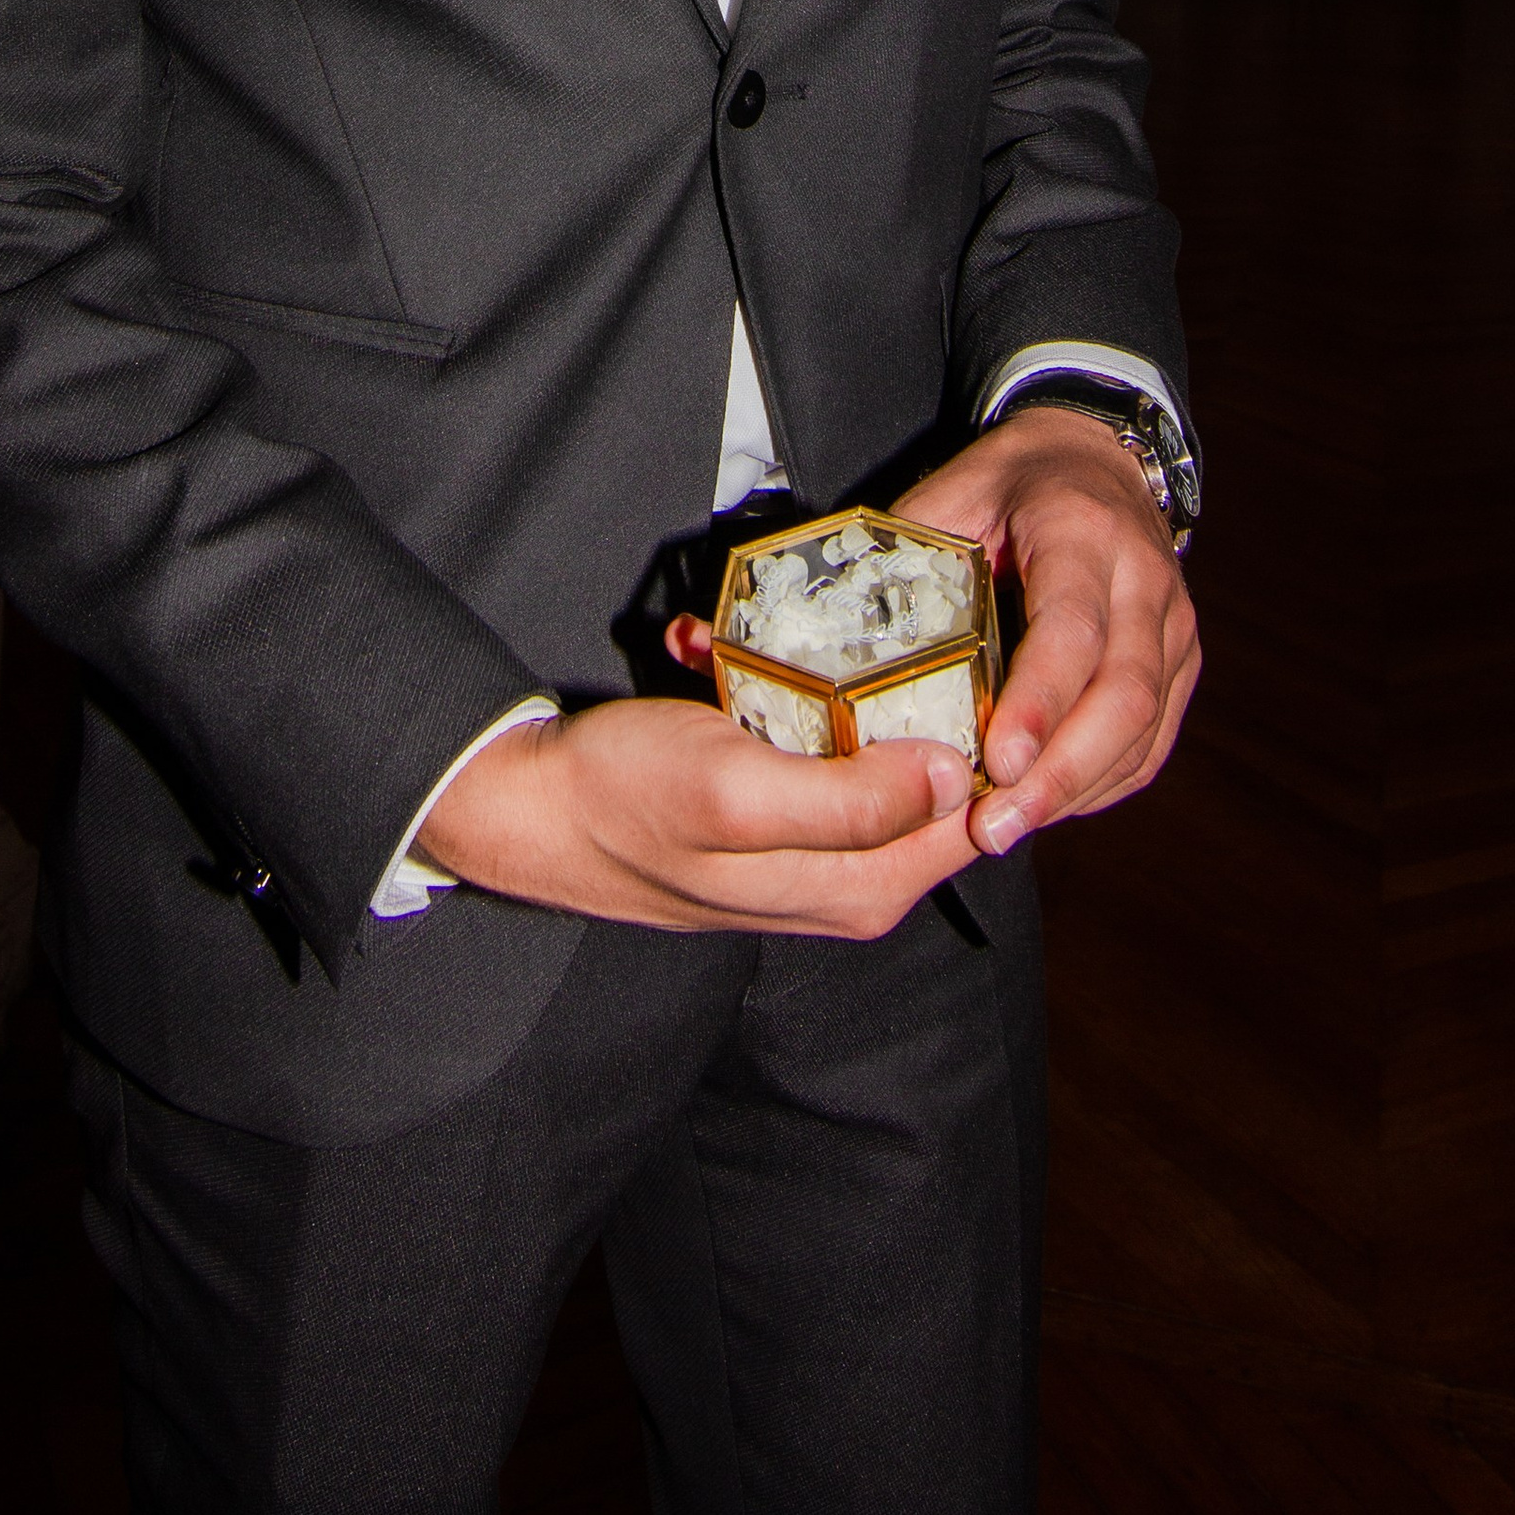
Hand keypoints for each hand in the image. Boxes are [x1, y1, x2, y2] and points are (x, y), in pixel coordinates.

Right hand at [413, 693, 977, 937]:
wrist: (536, 810)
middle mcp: (857, 876)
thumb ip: (852, 802)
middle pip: (932, 772)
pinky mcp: (782, 813)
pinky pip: (811, 740)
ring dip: (823, 679)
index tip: (941, 649)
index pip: (979, 812)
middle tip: (838, 629)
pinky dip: (777, 691)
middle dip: (891, 686)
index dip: (979, 728)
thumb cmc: (624, 801)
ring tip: (750, 640)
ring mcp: (820, 847)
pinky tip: (721, 657)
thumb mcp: (739, 794)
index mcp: (866, 885)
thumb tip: (962, 780)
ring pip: (867, 744)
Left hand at [902, 404, 1200, 854]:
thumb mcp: (951, 495)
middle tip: (993, 828)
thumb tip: (833, 634)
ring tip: (1007, 830)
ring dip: (1076, 791)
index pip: (1073, 628)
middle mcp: (1143, 579)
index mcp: (1083, 531)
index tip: (999, 763)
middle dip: (1060, 774)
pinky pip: (1153, 743)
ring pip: (1144, 729)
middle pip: (1124, 695)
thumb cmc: (1009, 483)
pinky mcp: (1181, 661)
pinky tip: (1047, 807)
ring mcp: (1173, 624)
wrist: (1094, 455)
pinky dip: (1101, 785)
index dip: (1039, 701)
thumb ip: (907, 559)